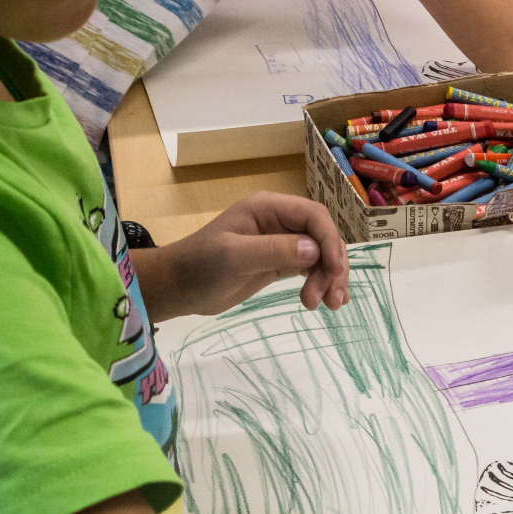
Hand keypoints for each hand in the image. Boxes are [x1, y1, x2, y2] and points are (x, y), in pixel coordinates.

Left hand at [143, 192, 348, 319]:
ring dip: (330, 279)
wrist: (178, 287)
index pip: (314, 216)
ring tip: (327, 306)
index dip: (329, 241)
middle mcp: (280, 221)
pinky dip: (323, 283)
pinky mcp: (281, 262)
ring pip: (322, 254)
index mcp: (268, 208)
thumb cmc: (199, 267)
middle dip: (333, 266)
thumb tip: (315, 250)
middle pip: (323, 237)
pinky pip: (312, 268)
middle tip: (331, 301)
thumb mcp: (234, 257)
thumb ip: (274, 250)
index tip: (334, 271)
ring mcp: (282, 242)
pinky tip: (325, 301)